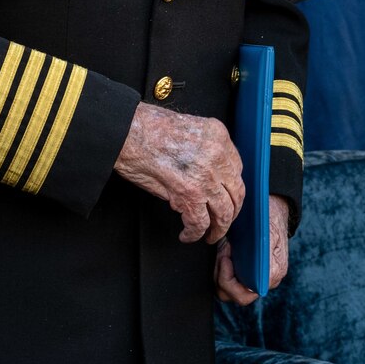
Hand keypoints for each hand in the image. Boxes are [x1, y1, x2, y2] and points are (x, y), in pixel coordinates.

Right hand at [113, 103, 243, 242]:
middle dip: (232, 211)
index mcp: (218, 136)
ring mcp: (206, 175)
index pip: (236, 168)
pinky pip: (199, 221)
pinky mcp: (190, 193)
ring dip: (218, 228)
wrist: (128, 132)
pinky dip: (194, 233)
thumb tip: (203, 180)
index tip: (226, 195)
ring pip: (224, 211)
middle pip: (237, 192)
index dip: (231, 187)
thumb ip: (203, 154)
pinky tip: (187, 235)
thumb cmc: (147, 128)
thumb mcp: (187, 130)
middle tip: (224, 222)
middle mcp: (218, 154)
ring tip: (210, 235)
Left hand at [214, 195, 290, 303]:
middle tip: (223, 251)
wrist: (273, 209)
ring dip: (220, 270)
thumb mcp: (268, 230)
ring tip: (224, 247)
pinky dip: (222, 267)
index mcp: (274, 273)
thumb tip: (255, 276)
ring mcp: (255, 279)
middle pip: (234, 294)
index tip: (226, 258)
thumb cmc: (270, 217)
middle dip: (222, 274)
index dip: (229, 279)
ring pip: (227, 290)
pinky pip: (228, 281)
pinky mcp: (246, 275)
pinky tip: (225, 249)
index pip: (246, 293)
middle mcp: (265, 281)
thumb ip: (262, 252)